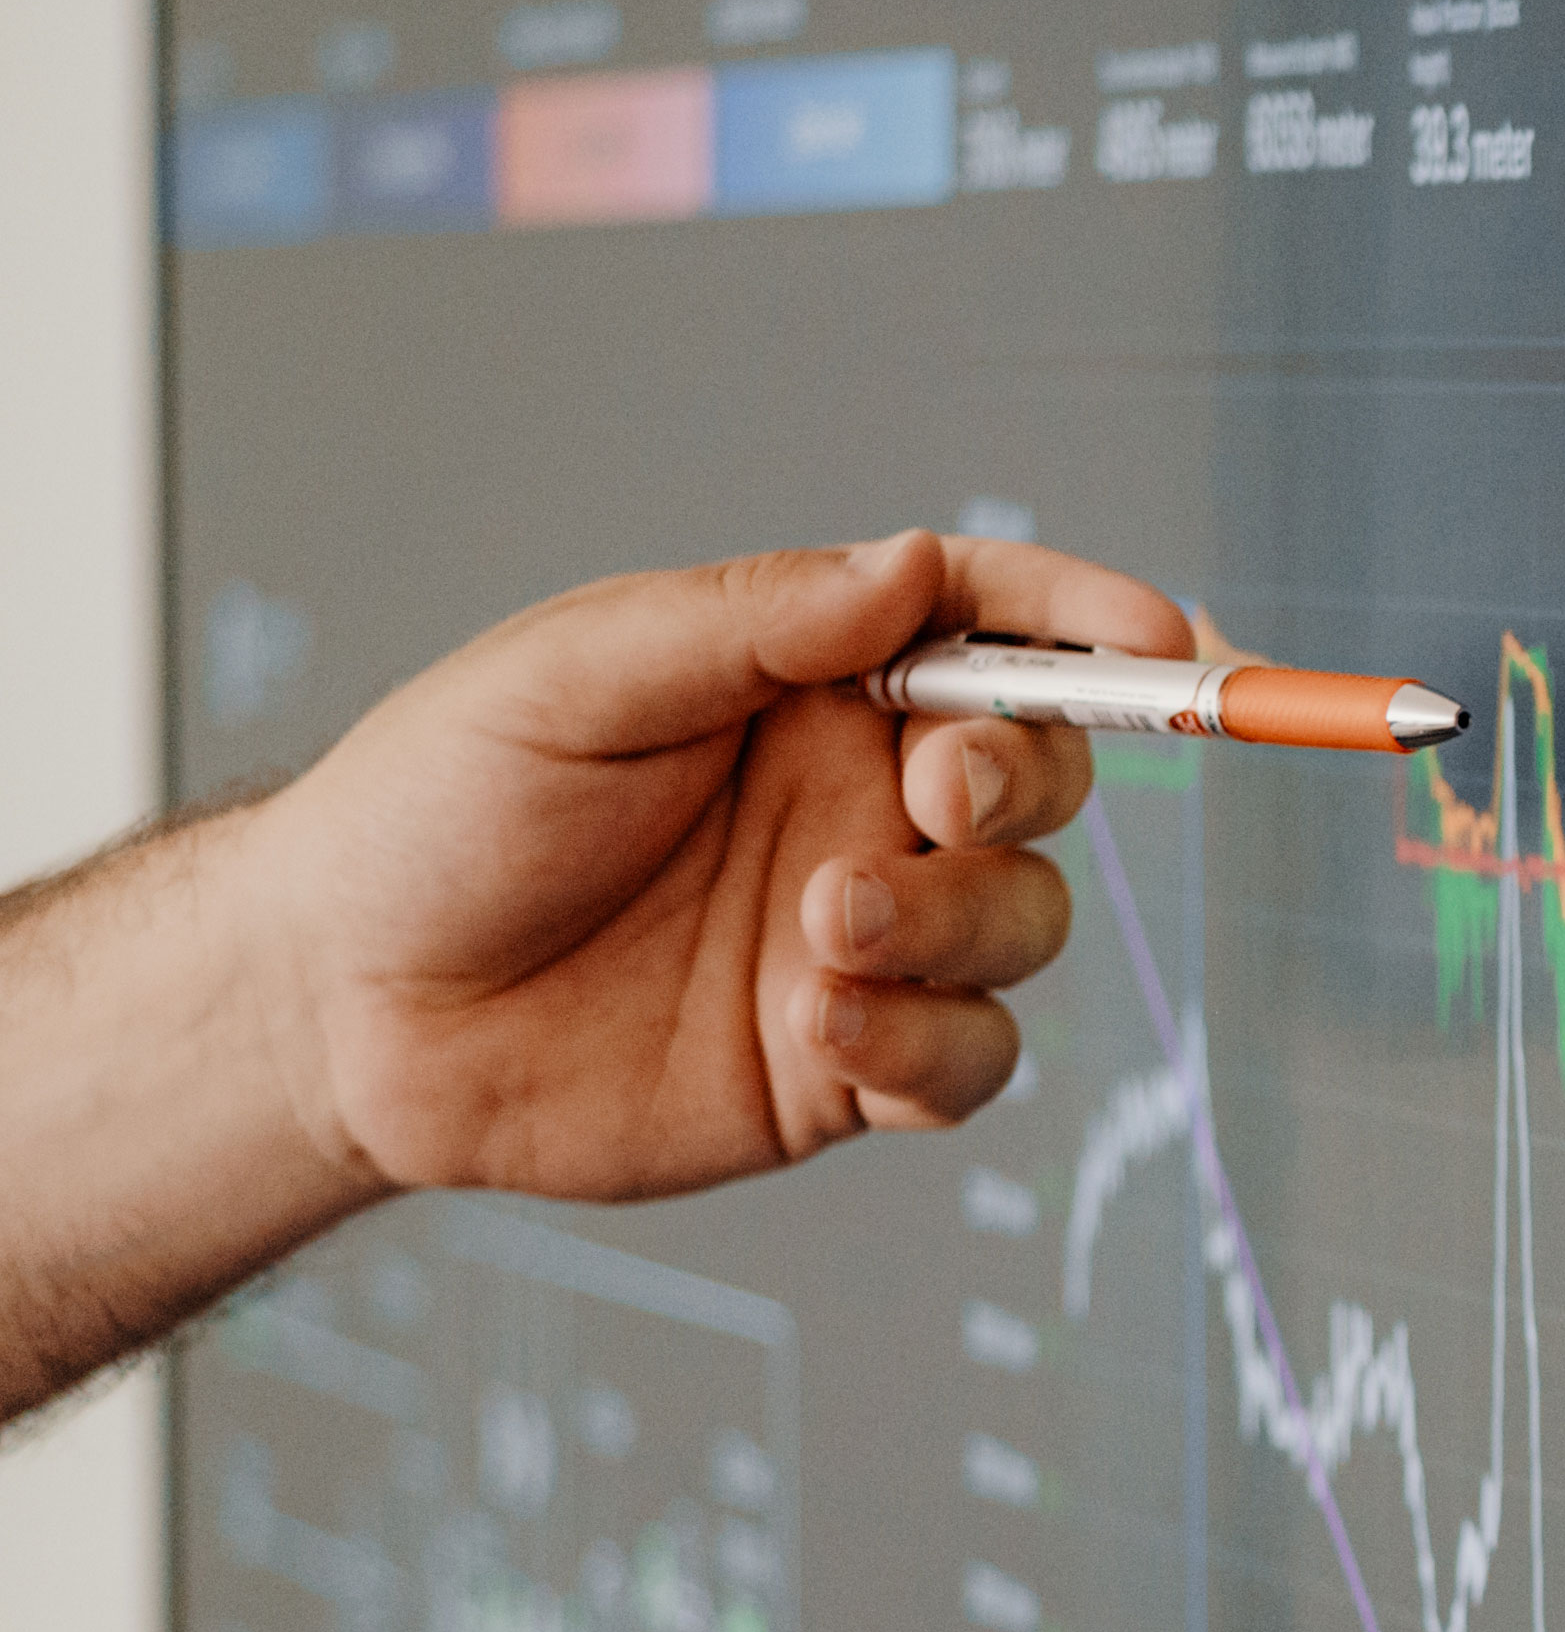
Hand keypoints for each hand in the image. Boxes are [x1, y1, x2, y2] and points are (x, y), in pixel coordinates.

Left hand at [236, 530, 1193, 1200]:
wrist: (340, 1015)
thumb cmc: (430, 818)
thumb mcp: (574, 678)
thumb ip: (755, 618)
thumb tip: (914, 565)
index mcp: (807, 688)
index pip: (990, 628)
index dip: (1090, 621)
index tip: (1158, 633)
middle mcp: (855, 807)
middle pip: (1043, 777)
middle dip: (1019, 782)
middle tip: (926, 799)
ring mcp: (862, 939)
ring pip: (1027, 924)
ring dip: (954, 930)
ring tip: (815, 942)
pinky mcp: (846, 1066)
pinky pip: (972, 1062)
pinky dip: (931, 1048)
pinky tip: (825, 1032)